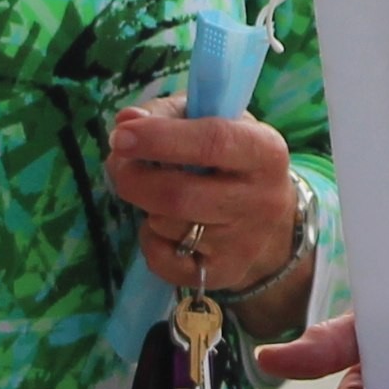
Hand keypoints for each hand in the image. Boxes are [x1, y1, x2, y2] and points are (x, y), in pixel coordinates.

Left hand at [107, 101, 307, 308]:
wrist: (270, 221)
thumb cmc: (231, 159)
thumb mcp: (211, 121)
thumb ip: (166, 114)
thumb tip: (125, 120)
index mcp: (265, 151)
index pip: (213, 142)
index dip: (160, 138)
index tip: (120, 135)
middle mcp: (261, 199)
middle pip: (179, 195)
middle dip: (134, 178)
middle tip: (118, 163)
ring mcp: (243, 243)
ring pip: (167, 226)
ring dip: (145, 206)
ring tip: (153, 193)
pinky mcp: (224, 274)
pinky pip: (163, 261)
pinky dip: (150, 241)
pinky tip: (163, 228)